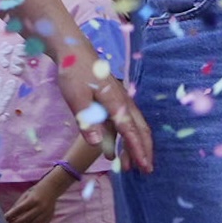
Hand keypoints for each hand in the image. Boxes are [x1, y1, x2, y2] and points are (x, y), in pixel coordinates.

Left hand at [4, 172, 63, 222]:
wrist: (51, 189)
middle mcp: (41, 207)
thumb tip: (8, 217)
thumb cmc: (35, 192)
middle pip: (25, 219)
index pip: (19, 210)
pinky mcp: (49, 218)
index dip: (10, 215)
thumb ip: (17, 206)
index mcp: (33, 200)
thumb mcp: (25, 195)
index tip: (4, 218)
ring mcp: (46, 214)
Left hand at [56, 53, 154, 172]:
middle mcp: (123, 103)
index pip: (130, 130)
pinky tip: (113, 151)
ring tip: (129, 167)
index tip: (144, 165)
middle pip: (140, 130)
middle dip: (144, 150)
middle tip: (146, 170)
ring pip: (133, 128)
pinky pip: (123, 124)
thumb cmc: (75, 73)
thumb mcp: (76, 98)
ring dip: (132, 147)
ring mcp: (120, 103)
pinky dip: (122, 139)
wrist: (74, 52)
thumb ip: (87, 121)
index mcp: (116, 103)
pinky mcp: (113, 103)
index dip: (138, 150)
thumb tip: (97, 144)